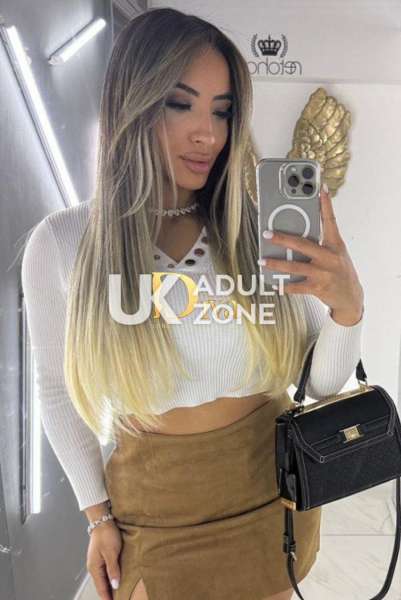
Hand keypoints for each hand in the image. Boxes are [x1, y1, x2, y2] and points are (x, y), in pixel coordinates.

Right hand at [86, 520, 121, 599]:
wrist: (102, 520)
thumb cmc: (106, 534)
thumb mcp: (111, 552)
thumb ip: (113, 569)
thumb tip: (115, 585)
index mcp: (95, 568)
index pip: (101, 588)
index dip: (108, 598)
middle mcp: (94, 567)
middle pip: (101, 585)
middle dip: (108, 594)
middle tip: (119, 599)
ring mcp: (96, 562)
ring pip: (103, 579)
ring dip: (109, 586)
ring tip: (118, 594)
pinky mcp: (101, 557)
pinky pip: (105, 572)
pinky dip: (109, 578)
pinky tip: (115, 579)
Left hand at [259, 184, 363, 322]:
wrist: (350, 297)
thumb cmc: (340, 271)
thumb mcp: (336, 253)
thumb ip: (321, 242)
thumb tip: (297, 233)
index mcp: (335, 245)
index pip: (331, 221)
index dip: (326, 204)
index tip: (320, 189)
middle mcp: (329, 257)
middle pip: (303, 244)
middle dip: (283, 238)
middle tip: (267, 234)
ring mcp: (324, 273)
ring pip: (295, 266)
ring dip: (277, 264)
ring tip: (263, 260)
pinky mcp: (318, 288)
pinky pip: (297, 286)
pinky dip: (285, 286)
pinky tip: (276, 285)